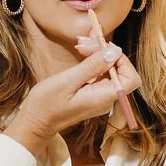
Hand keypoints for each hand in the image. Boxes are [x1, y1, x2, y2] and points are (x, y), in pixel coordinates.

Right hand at [18, 44, 140, 142]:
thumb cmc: (47, 105)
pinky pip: (100, 74)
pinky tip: (81, 53)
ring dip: (98, 54)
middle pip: (120, 71)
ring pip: (110, 70)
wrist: (34, 122)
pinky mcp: (92, 94)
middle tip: (85, 42)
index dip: (121, 59)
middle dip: (107, 53)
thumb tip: (114, 52)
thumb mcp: (68, 81)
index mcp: (105, 97)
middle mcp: (106, 98)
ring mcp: (100, 97)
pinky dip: (93, 61)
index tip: (102, 47)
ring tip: (80, 45)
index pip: (131, 77)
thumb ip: (93, 66)